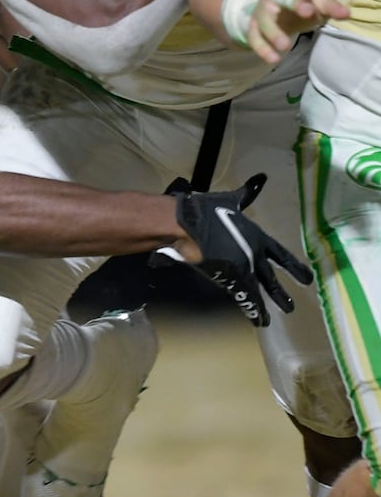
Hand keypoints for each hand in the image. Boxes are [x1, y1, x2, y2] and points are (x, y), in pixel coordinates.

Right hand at [149, 174, 312, 326]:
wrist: (189, 227)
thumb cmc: (208, 211)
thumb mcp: (232, 200)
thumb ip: (247, 193)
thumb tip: (261, 178)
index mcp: (258, 237)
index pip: (280, 255)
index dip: (293, 266)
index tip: (307, 279)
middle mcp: (254, 255)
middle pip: (270, 278)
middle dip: (280, 293)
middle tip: (291, 307)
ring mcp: (243, 269)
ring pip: (256, 291)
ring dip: (262, 305)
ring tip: (267, 319)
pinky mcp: (230, 279)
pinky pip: (243, 297)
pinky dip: (249, 308)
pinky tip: (254, 318)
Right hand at [247, 0, 350, 63]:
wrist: (270, 9)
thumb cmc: (298, 6)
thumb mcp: (315, 4)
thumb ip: (329, 7)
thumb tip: (347, 14)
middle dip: (292, 6)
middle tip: (307, 13)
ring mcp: (261, 12)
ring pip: (264, 20)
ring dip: (273, 32)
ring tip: (285, 46)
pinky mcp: (253, 28)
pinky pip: (254, 38)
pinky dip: (263, 49)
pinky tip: (273, 59)